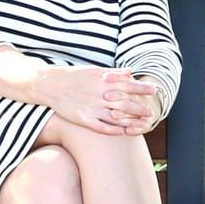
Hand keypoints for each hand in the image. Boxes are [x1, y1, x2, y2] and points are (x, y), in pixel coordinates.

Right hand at [40, 66, 158, 135]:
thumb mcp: (95, 70)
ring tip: (143, 124)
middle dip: (140, 108)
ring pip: (116, 117)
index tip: (154, 90)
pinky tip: (124, 132)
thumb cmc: (74, 76)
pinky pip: (101, 127)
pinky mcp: (83, 118)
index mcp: (103, 82)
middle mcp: (99, 95)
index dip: (142, 88)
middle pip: (125, 103)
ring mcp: (91, 108)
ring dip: (131, 122)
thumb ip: (114, 73)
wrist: (50, 84)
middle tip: (151, 112)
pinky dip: (114, 130)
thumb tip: (130, 72)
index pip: (128, 85)